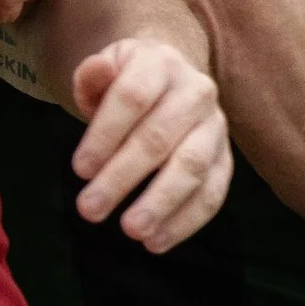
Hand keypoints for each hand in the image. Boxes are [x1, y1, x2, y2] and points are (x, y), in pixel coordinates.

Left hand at [69, 36, 232, 251]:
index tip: (79, 170)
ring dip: (160, 202)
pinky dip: (186, 221)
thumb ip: (94, 75)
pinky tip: (157, 242)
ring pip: (192, 166)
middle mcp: (196, 91)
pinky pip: (214, 192)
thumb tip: (98, 71)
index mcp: (161, 63)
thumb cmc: (127, 83)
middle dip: (122, 177)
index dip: (105, 134)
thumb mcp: (105, 70)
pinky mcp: (226, 158)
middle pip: (159, 136)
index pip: (133, 96)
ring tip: (131, 231)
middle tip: (89, 210)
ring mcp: (216, 126)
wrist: (169, 82)